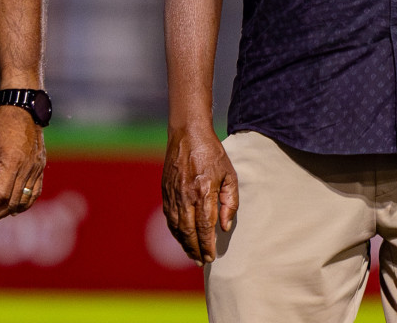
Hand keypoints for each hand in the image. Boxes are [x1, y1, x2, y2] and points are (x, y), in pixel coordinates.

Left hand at [0, 106, 44, 226]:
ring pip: (27, 199)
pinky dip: (26, 202)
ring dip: (12, 210)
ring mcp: (37, 168)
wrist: (23, 109)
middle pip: (14, 201)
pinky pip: (36, 191)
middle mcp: (28, 169)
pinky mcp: (40, 166)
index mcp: (13, 163)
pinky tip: (15, 206)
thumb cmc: (2, 125)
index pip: (2, 194)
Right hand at [162, 125, 237, 262]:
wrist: (187, 134)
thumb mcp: (230, 175)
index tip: (212, 256)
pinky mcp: (166, 191)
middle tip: (202, 262)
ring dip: (184, 244)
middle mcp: (186, 196)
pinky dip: (174, 231)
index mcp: (204, 192)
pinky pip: (169, 217)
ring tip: (192, 255)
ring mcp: (173, 194)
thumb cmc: (212, 153)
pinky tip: (181, 237)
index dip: (208, 245)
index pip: (205, 227)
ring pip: (176, 227)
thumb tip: (225, 226)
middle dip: (195, 250)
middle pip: (189, 231)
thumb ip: (230, 202)